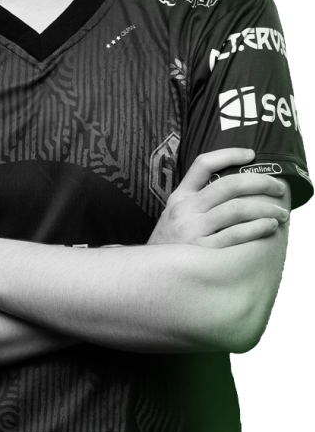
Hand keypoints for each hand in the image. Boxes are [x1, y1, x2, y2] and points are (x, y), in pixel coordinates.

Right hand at [147, 149, 288, 247]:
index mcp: (179, 197)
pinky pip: (236, 235)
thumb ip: (195, 201)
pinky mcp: (203, 252)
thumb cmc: (170, 245)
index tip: (251, 154)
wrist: (150, 277)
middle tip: (279, 187)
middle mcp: (185, 210)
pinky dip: (258, 228)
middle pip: (228, 185)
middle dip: (260, 182)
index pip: (203, 164)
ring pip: (237, 209)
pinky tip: (270, 227)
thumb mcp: (173, 216)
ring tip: (281, 213)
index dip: (229, 154)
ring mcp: (193, 230)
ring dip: (266, 208)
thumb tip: (234, 189)